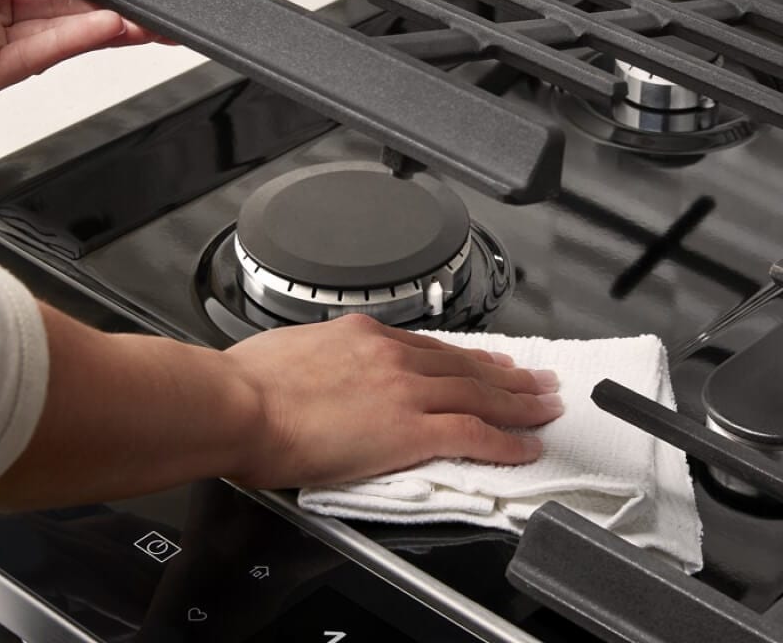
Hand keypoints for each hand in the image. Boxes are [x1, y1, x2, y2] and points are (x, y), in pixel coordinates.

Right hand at [222, 314, 563, 487]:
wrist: (236, 405)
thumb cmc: (244, 387)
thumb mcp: (286, 352)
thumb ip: (318, 361)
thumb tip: (316, 374)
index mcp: (362, 335)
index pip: (431, 347)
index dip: (468, 356)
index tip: (490, 359)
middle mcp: (392, 356)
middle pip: (467, 366)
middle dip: (509, 374)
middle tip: (539, 379)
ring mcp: (405, 392)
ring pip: (481, 395)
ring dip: (520, 402)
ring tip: (547, 407)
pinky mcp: (409, 430)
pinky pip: (473, 435)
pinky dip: (506, 442)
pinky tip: (525, 447)